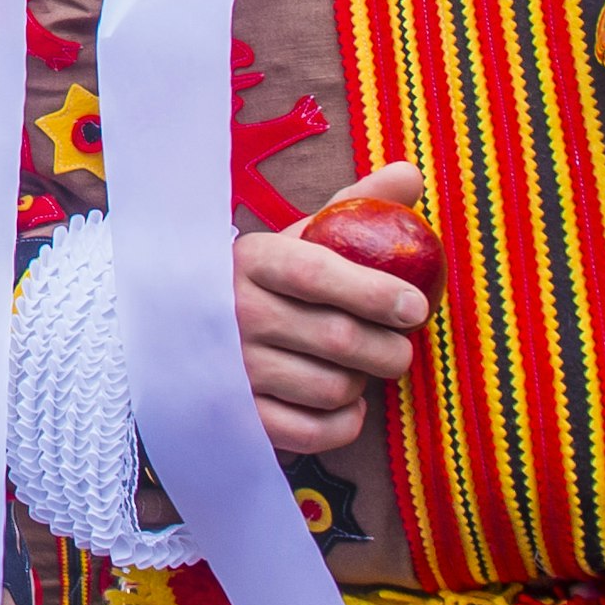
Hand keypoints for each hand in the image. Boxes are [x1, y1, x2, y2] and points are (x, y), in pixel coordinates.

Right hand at [235, 164, 430, 452]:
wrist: (188, 331)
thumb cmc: (267, 282)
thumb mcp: (300, 238)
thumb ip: (356, 205)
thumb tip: (412, 172)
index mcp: (252, 260)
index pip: (317, 274)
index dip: (374, 291)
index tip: (416, 306)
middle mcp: (235, 314)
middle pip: (338, 339)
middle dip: (389, 349)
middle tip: (399, 346)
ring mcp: (234, 368)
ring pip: (333, 388)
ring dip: (361, 383)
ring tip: (355, 369)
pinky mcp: (240, 417)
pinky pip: (316, 432)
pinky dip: (344, 422)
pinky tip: (342, 402)